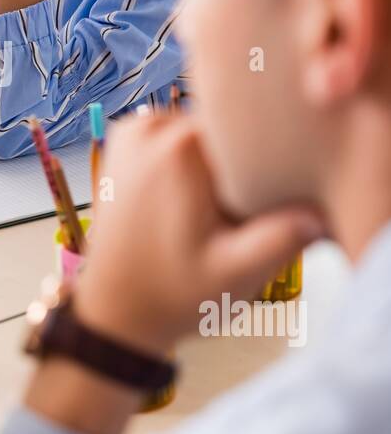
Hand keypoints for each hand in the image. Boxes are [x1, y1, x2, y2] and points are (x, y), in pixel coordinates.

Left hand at [72, 113, 325, 356]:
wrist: (116, 308)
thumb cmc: (172, 293)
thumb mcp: (236, 273)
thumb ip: (281, 238)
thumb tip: (318, 211)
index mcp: (182, 145)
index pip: (252, 130)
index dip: (267, 166)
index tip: (253, 208)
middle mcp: (153, 125)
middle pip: (227, 129)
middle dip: (239, 167)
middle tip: (227, 217)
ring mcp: (135, 130)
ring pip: (205, 132)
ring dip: (216, 164)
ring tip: (206, 212)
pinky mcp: (125, 141)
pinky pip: (178, 137)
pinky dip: (191, 162)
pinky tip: (190, 200)